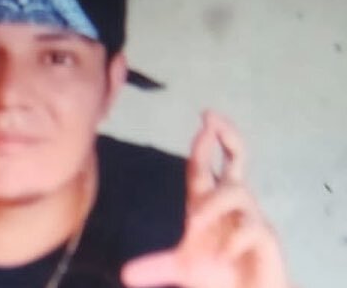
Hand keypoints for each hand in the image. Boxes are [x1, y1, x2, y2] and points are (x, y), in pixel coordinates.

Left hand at [121, 111, 290, 287]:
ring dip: (214, 204)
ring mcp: (251, 220)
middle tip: (210, 118)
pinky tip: (221, 255)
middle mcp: (232, 205)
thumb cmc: (220, 276)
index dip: (205, 143)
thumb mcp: (183, 269)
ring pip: (237, 192)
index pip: (206, 167)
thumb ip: (156, 266)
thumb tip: (124, 275)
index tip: (203, 119)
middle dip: (227, 136)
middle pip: (237, 159)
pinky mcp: (267, 241)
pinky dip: (234, 240)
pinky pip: (254, 228)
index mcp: (210, 204)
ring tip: (196, 222)